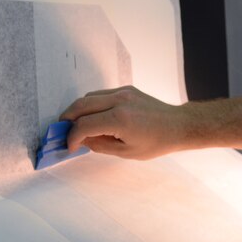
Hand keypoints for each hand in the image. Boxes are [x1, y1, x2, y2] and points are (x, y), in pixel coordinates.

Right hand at [60, 86, 188, 159]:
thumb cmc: (156, 142)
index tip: (69, 146)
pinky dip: (93, 105)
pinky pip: (102, 95)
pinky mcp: (127, 89)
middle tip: (63, 131)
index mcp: (119, 119)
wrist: (178, 125)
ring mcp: (123, 92)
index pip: (83, 125)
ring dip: (79, 110)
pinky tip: (96, 118)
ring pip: (89, 97)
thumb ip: (100, 145)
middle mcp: (119, 101)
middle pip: (80, 105)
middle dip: (67, 119)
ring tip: (79, 126)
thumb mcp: (126, 152)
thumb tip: (81, 139)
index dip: (72, 137)